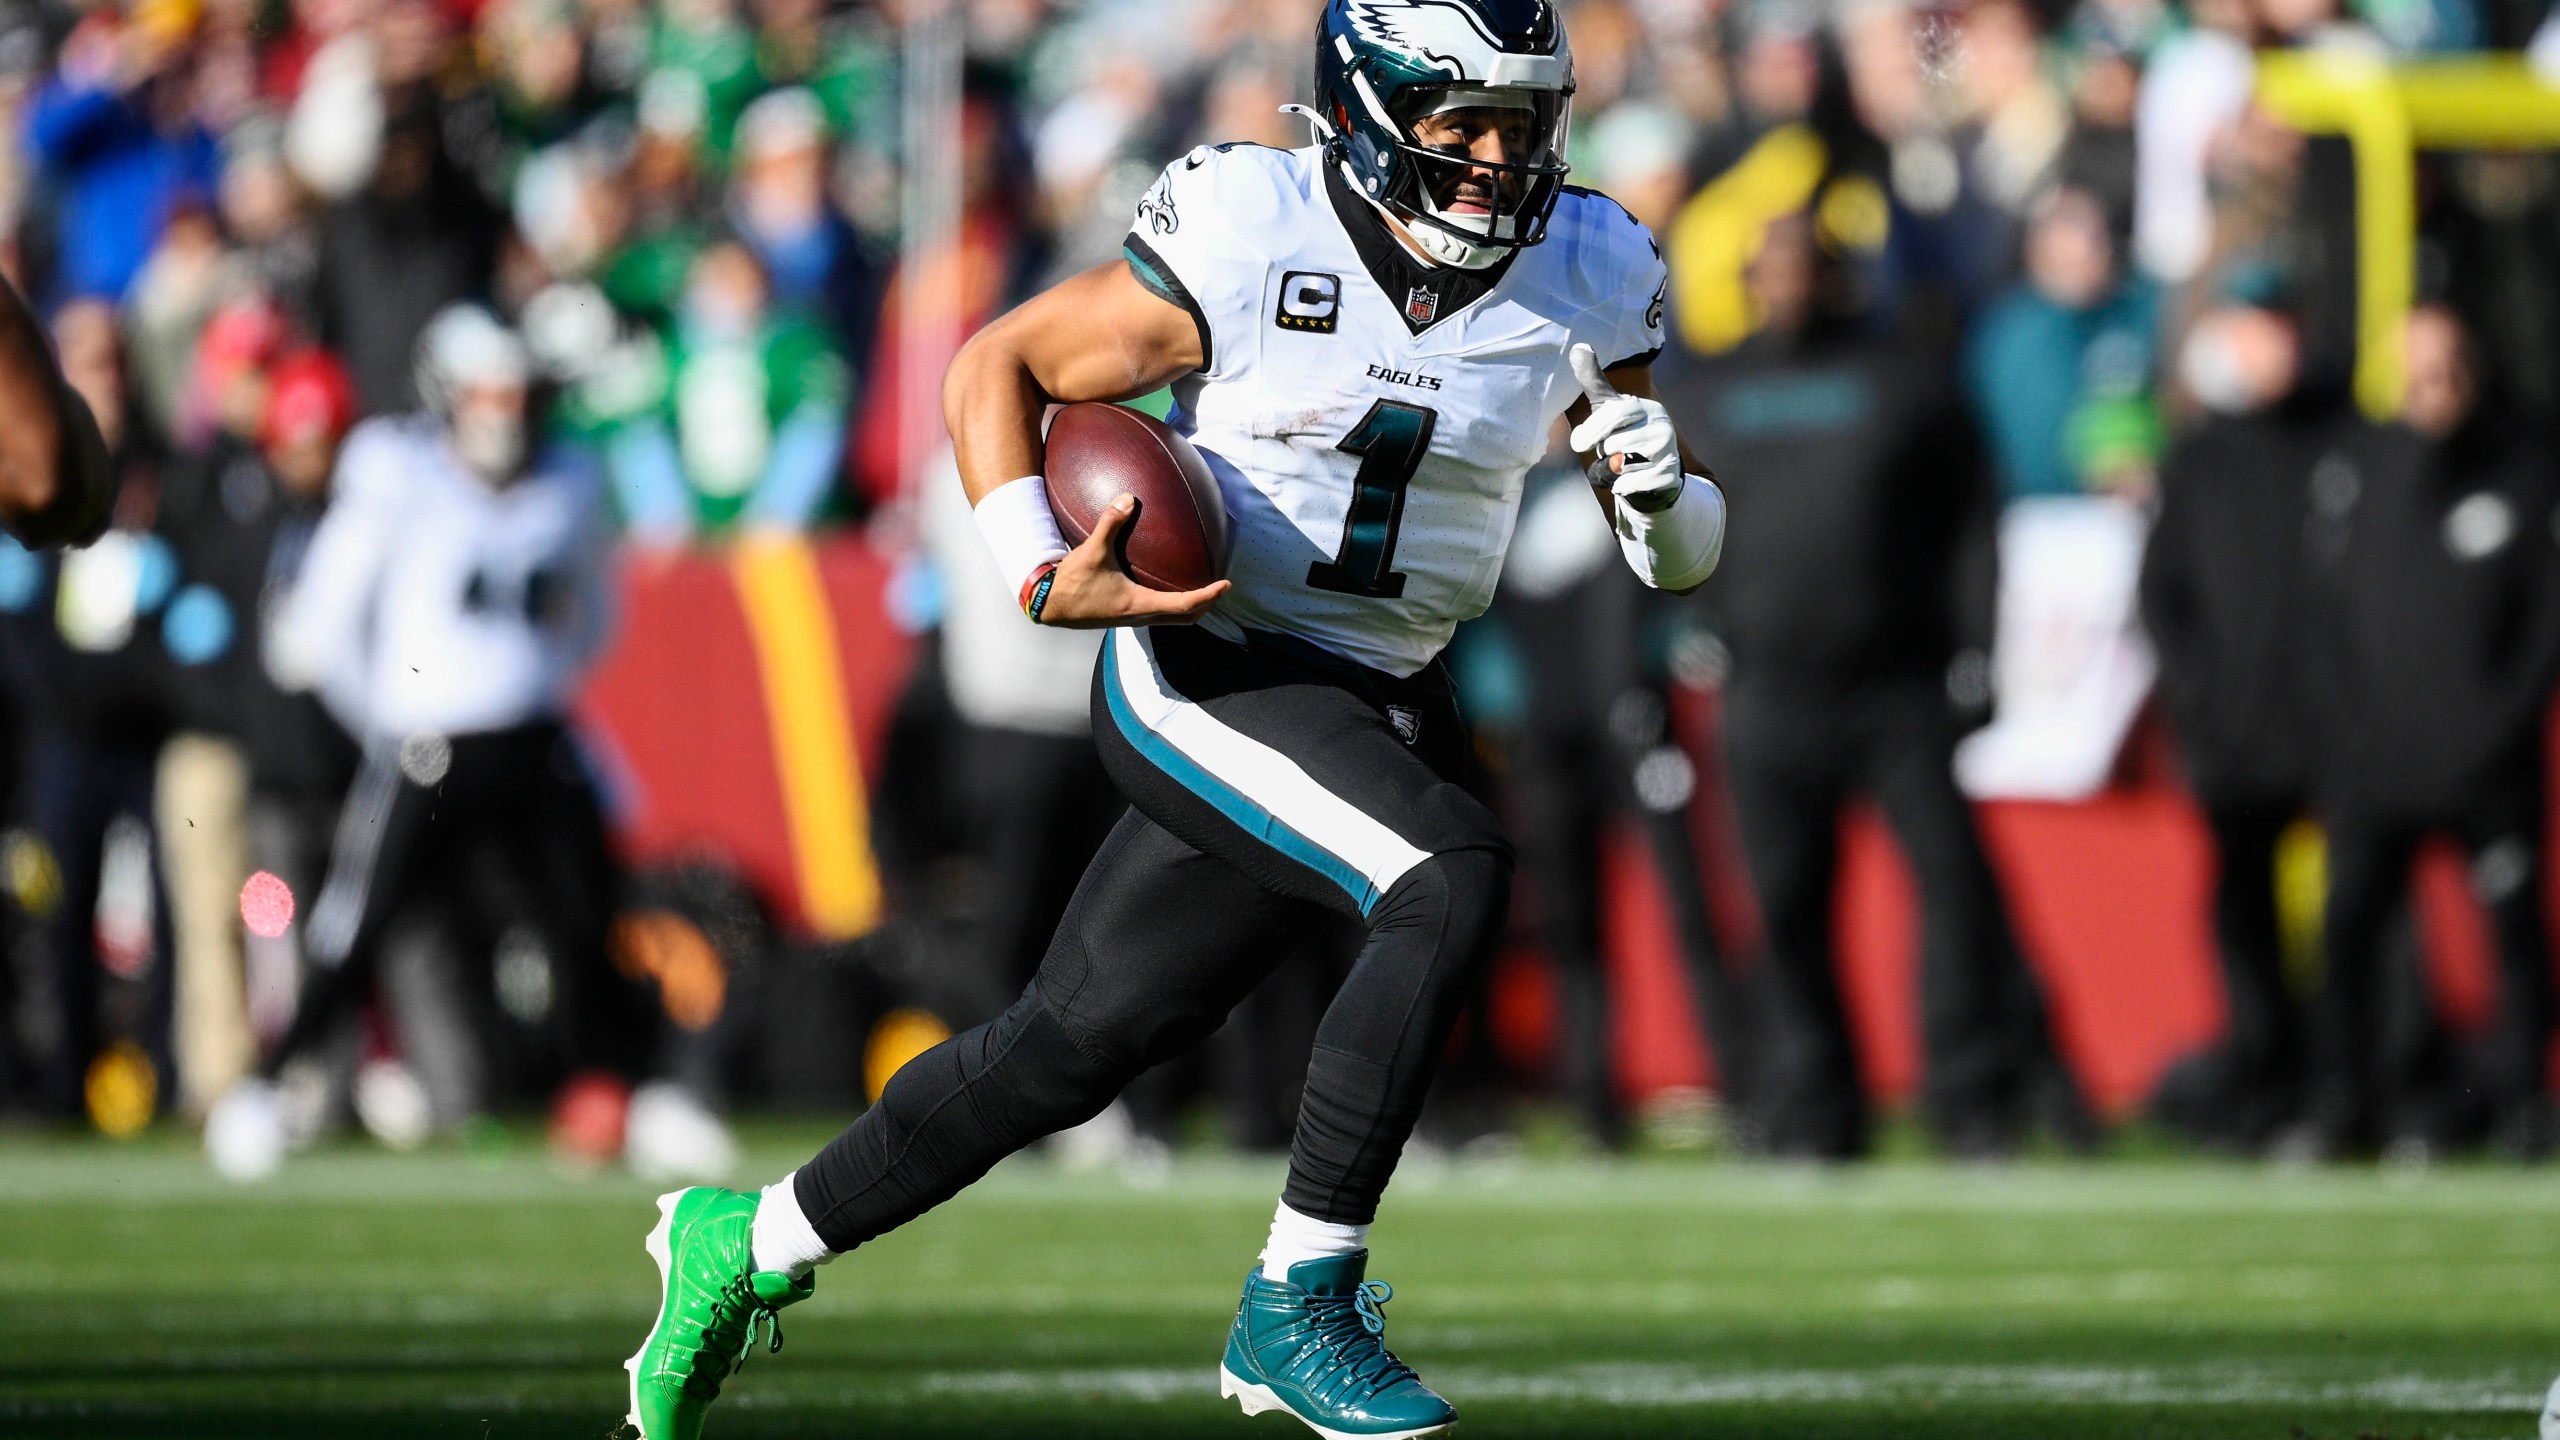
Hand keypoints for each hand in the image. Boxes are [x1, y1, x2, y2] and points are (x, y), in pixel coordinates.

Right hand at [1032, 493, 1228, 628]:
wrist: (1048, 605)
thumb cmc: (1071, 582)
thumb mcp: (1092, 550)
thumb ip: (1111, 523)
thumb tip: (1128, 498)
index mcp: (1139, 604)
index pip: (1185, 604)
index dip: (1209, 595)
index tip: (1226, 585)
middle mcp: (1140, 616)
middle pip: (1185, 619)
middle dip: (1205, 606)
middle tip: (1219, 589)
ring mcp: (1131, 619)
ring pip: (1171, 620)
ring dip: (1189, 608)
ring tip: (1201, 589)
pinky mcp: (1123, 616)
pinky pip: (1157, 615)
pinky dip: (1171, 605)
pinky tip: (1166, 586)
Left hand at [1567, 343, 1679, 511]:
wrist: (1651, 476)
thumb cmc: (1624, 437)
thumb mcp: (1608, 408)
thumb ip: (1594, 380)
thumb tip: (1577, 346)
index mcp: (1646, 407)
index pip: (1615, 413)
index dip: (1592, 430)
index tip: (1578, 443)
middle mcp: (1662, 425)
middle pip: (1614, 442)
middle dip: (1603, 452)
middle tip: (1609, 452)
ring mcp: (1669, 451)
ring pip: (1620, 465)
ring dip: (1610, 471)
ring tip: (1621, 464)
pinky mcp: (1669, 476)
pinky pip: (1630, 484)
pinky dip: (1622, 486)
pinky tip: (1630, 479)